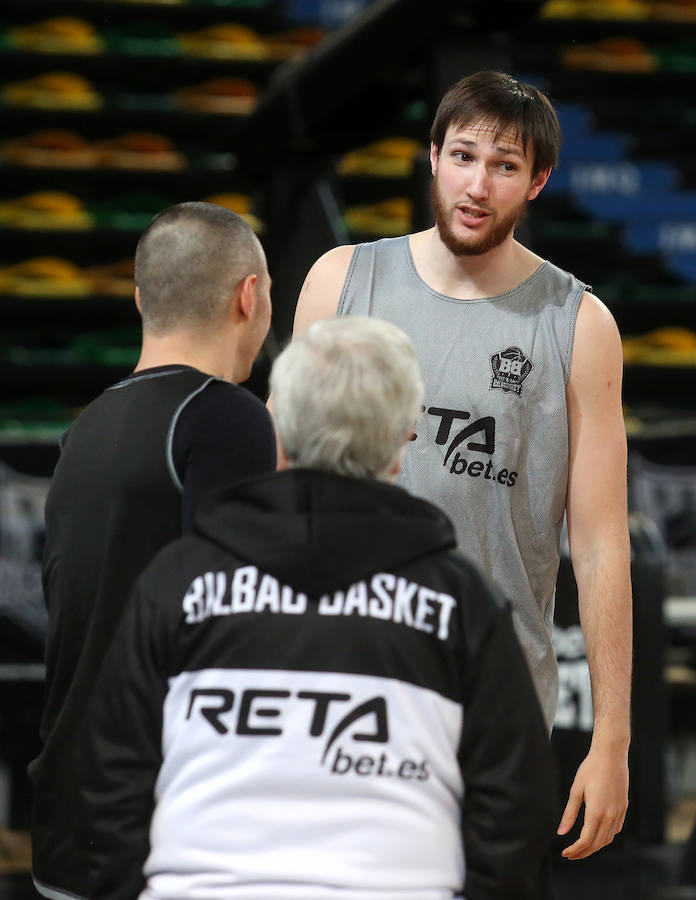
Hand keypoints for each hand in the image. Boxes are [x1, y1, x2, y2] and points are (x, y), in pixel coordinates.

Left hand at [557, 742, 628, 859]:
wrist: (611, 755)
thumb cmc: (590, 769)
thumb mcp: (576, 790)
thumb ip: (569, 813)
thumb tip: (561, 832)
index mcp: (596, 812)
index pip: (586, 841)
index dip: (575, 850)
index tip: (565, 853)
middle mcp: (610, 816)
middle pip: (597, 844)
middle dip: (583, 852)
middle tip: (570, 855)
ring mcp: (619, 812)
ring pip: (608, 838)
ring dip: (595, 846)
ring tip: (582, 847)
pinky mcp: (624, 808)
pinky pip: (616, 829)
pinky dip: (606, 836)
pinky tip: (597, 834)